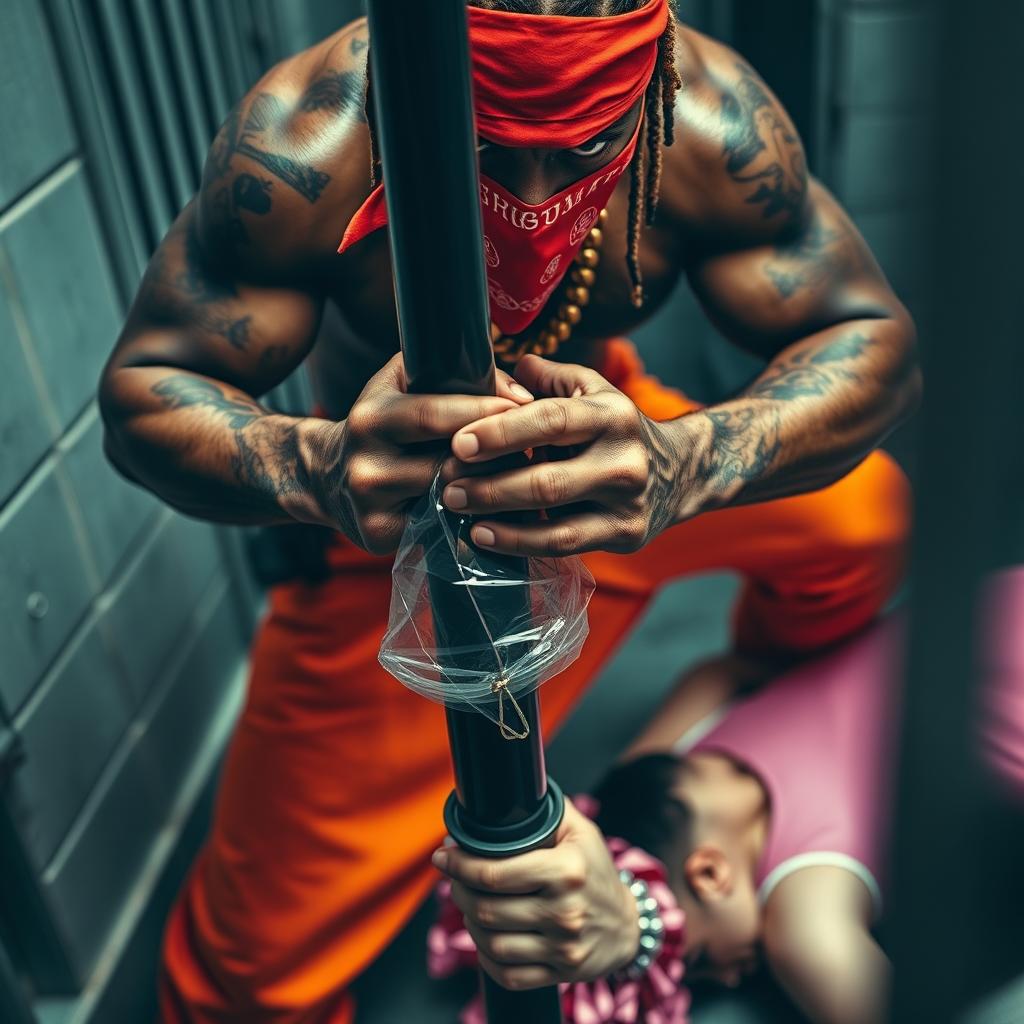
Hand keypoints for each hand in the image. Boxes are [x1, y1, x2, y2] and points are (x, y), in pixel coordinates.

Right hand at [319, 353, 532, 552]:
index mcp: (370, 418)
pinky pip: (440, 526)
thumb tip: (517, 394)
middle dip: (497, 453)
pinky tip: (499, 507)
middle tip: (536, 445)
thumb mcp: (400, 384)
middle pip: (447, 461)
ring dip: (492, 486)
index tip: (525, 406)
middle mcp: (366, 465)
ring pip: (449, 497)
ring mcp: (372, 506)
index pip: (434, 414)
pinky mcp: (380, 536)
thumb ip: (452, 374)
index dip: (483, 410)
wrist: (325, 477)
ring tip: (525, 474)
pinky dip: (473, 516)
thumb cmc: (381, 423)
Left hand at [431, 798, 639, 988]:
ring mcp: (563, 947)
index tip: (443, 856)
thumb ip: (548, 810)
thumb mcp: (582, 833)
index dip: (460, 865)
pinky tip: (484, 939)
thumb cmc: (597, 871)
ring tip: (468, 905)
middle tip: (453, 878)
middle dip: (459, 891)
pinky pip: (509, 974)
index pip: (495, 874)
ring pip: (493, 944)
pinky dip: (487, 959)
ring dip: (470, 924)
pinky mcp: (561, 973)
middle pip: (488, 909)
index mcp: (566, 871)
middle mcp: (564, 911)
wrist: (629, 924)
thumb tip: (513, 787)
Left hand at [442, 355, 686, 555]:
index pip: (552, 421)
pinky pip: (563, 545)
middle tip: (445, 481)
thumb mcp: (592, 390)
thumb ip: (547, 378)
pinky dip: (519, 542)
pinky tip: (484, 534)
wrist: (681, 471)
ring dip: (497, 516)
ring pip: (553, 520)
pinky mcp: (626, 536)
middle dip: (489, 484)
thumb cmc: (615, 426)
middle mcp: (625, 460)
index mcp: (613, 414)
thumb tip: (501, 371)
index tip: (459, 441)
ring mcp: (628, 504)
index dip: (502, 432)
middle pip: (547, 479)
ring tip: (457, 507)